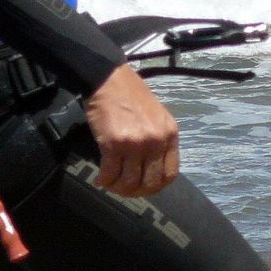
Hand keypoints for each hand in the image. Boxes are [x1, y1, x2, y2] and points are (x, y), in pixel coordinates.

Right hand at [85, 64, 179, 196]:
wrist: (108, 79)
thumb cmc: (131, 95)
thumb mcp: (157, 116)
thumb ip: (158, 139)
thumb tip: (150, 167)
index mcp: (169, 134)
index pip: (170, 174)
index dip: (156, 186)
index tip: (144, 187)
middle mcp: (155, 141)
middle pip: (149, 183)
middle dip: (135, 191)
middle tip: (124, 189)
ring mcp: (135, 144)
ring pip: (128, 182)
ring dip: (117, 187)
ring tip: (110, 183)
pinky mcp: (113, 144)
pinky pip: (110, 173)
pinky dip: (104, 179)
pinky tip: (100, 177)